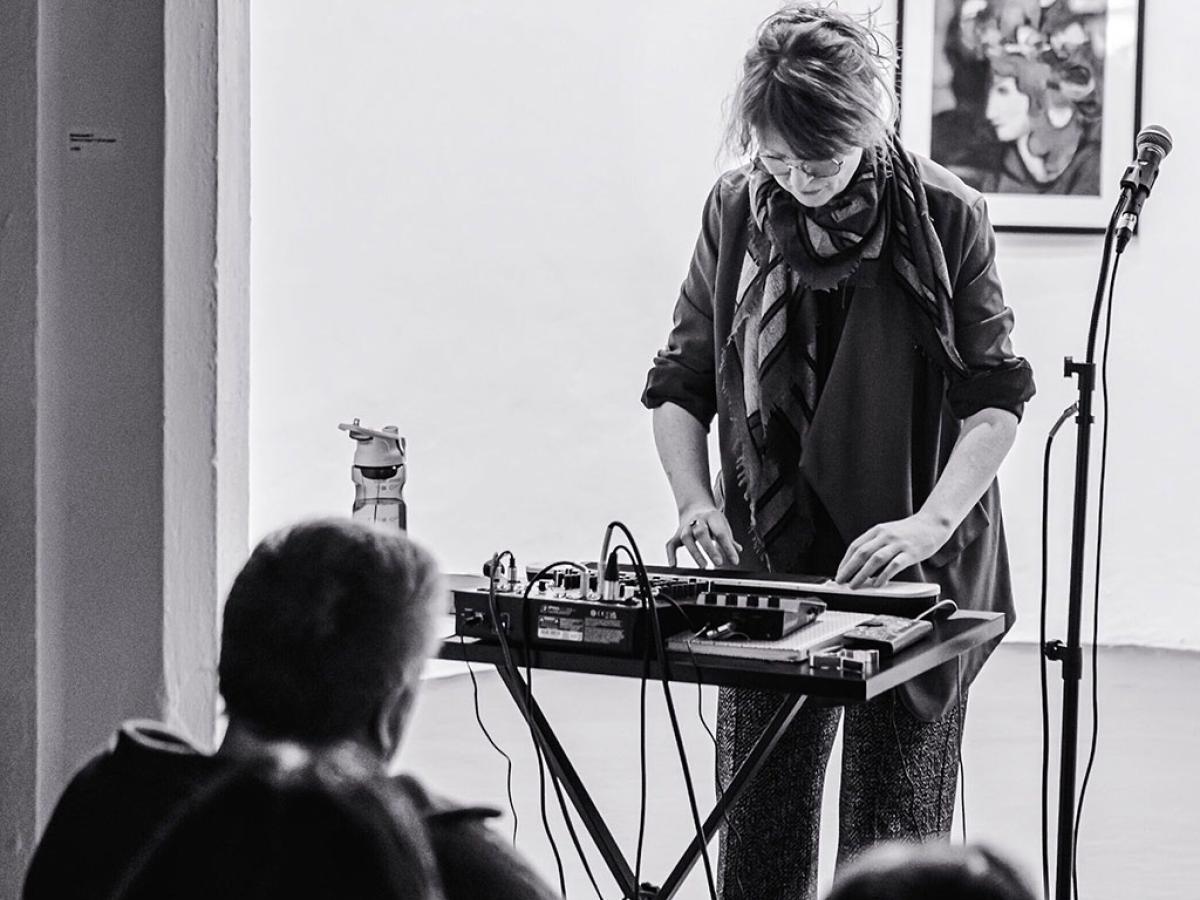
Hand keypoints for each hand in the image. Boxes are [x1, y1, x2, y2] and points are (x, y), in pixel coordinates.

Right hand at [666, 506, 741, 567]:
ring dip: (695, 553)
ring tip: (703, 566)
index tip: (735, 561)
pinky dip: (671, 555)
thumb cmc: (711, 519)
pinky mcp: (677, 534)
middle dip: (710, 549)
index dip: (728, 547)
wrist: (695, 506)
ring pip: (686, 538)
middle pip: (701, 533)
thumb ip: (730, 539)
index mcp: (712, 517)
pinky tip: (673, 565)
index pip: (720, 532)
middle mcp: (697, 520)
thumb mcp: (723, 525)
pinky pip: (671, 544)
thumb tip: (738, 550)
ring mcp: (685, 527)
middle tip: (719, 563)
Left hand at [835, 514, 950, 588]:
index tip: (839, 573)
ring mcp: (898, 544)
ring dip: (862, 574)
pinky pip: (894, 565)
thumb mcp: (888, 532)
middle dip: (849, 569)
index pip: (855, 546)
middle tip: (841, 581)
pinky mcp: (910, 553)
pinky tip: (877, 584)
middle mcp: (885, 536)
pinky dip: (883, 575)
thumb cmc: (909, 532)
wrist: (932, 524)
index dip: (845, 561)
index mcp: (877, 530)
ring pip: (875, 559)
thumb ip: (875, 544)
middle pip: (862, 553)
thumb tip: (859, 564)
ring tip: (855, 585)